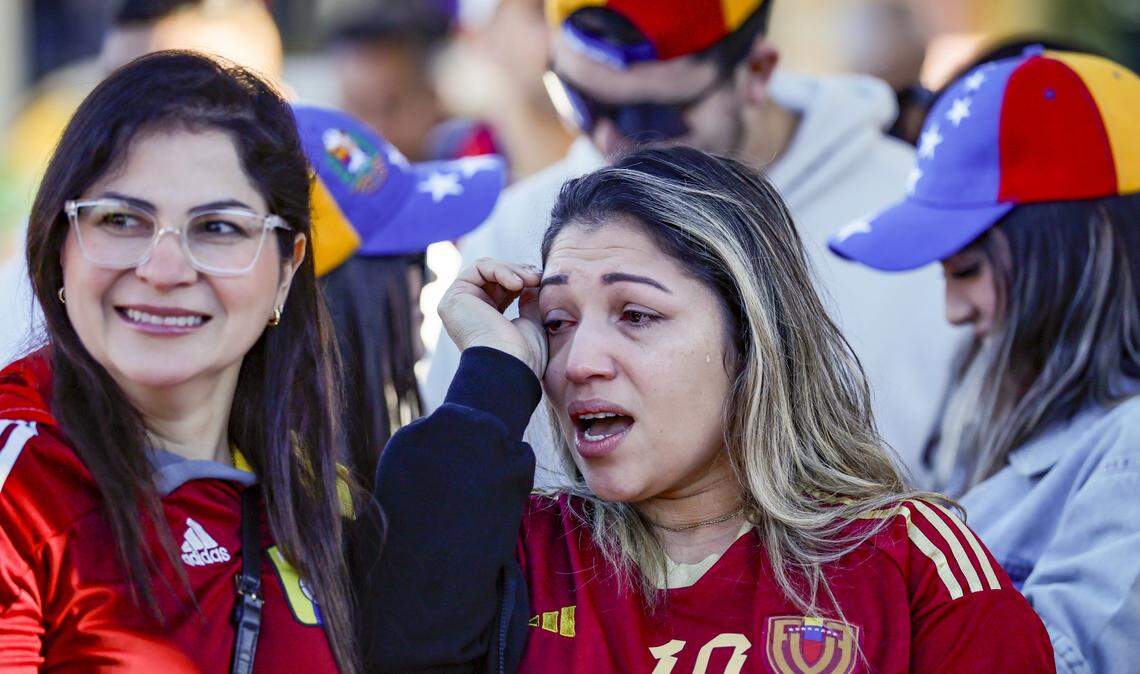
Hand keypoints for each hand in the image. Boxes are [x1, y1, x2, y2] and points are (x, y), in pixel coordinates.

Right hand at [438, 258, 547, 377]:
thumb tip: (532, 282)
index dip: (524, 280)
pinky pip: (479, 268)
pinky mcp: (453, 297)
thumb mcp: (533, 322)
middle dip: (520, 272)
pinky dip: (502, 270)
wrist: (509, 366)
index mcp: (487, 321)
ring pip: (488, 269)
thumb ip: (530, 301)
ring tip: (532, 280)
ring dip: (514, 270)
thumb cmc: (524, 354)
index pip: (504, 289)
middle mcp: (469, 312)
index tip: (542, 283)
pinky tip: (518, 283)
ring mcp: (459, 305)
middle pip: (495, 277)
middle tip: (538, 278)